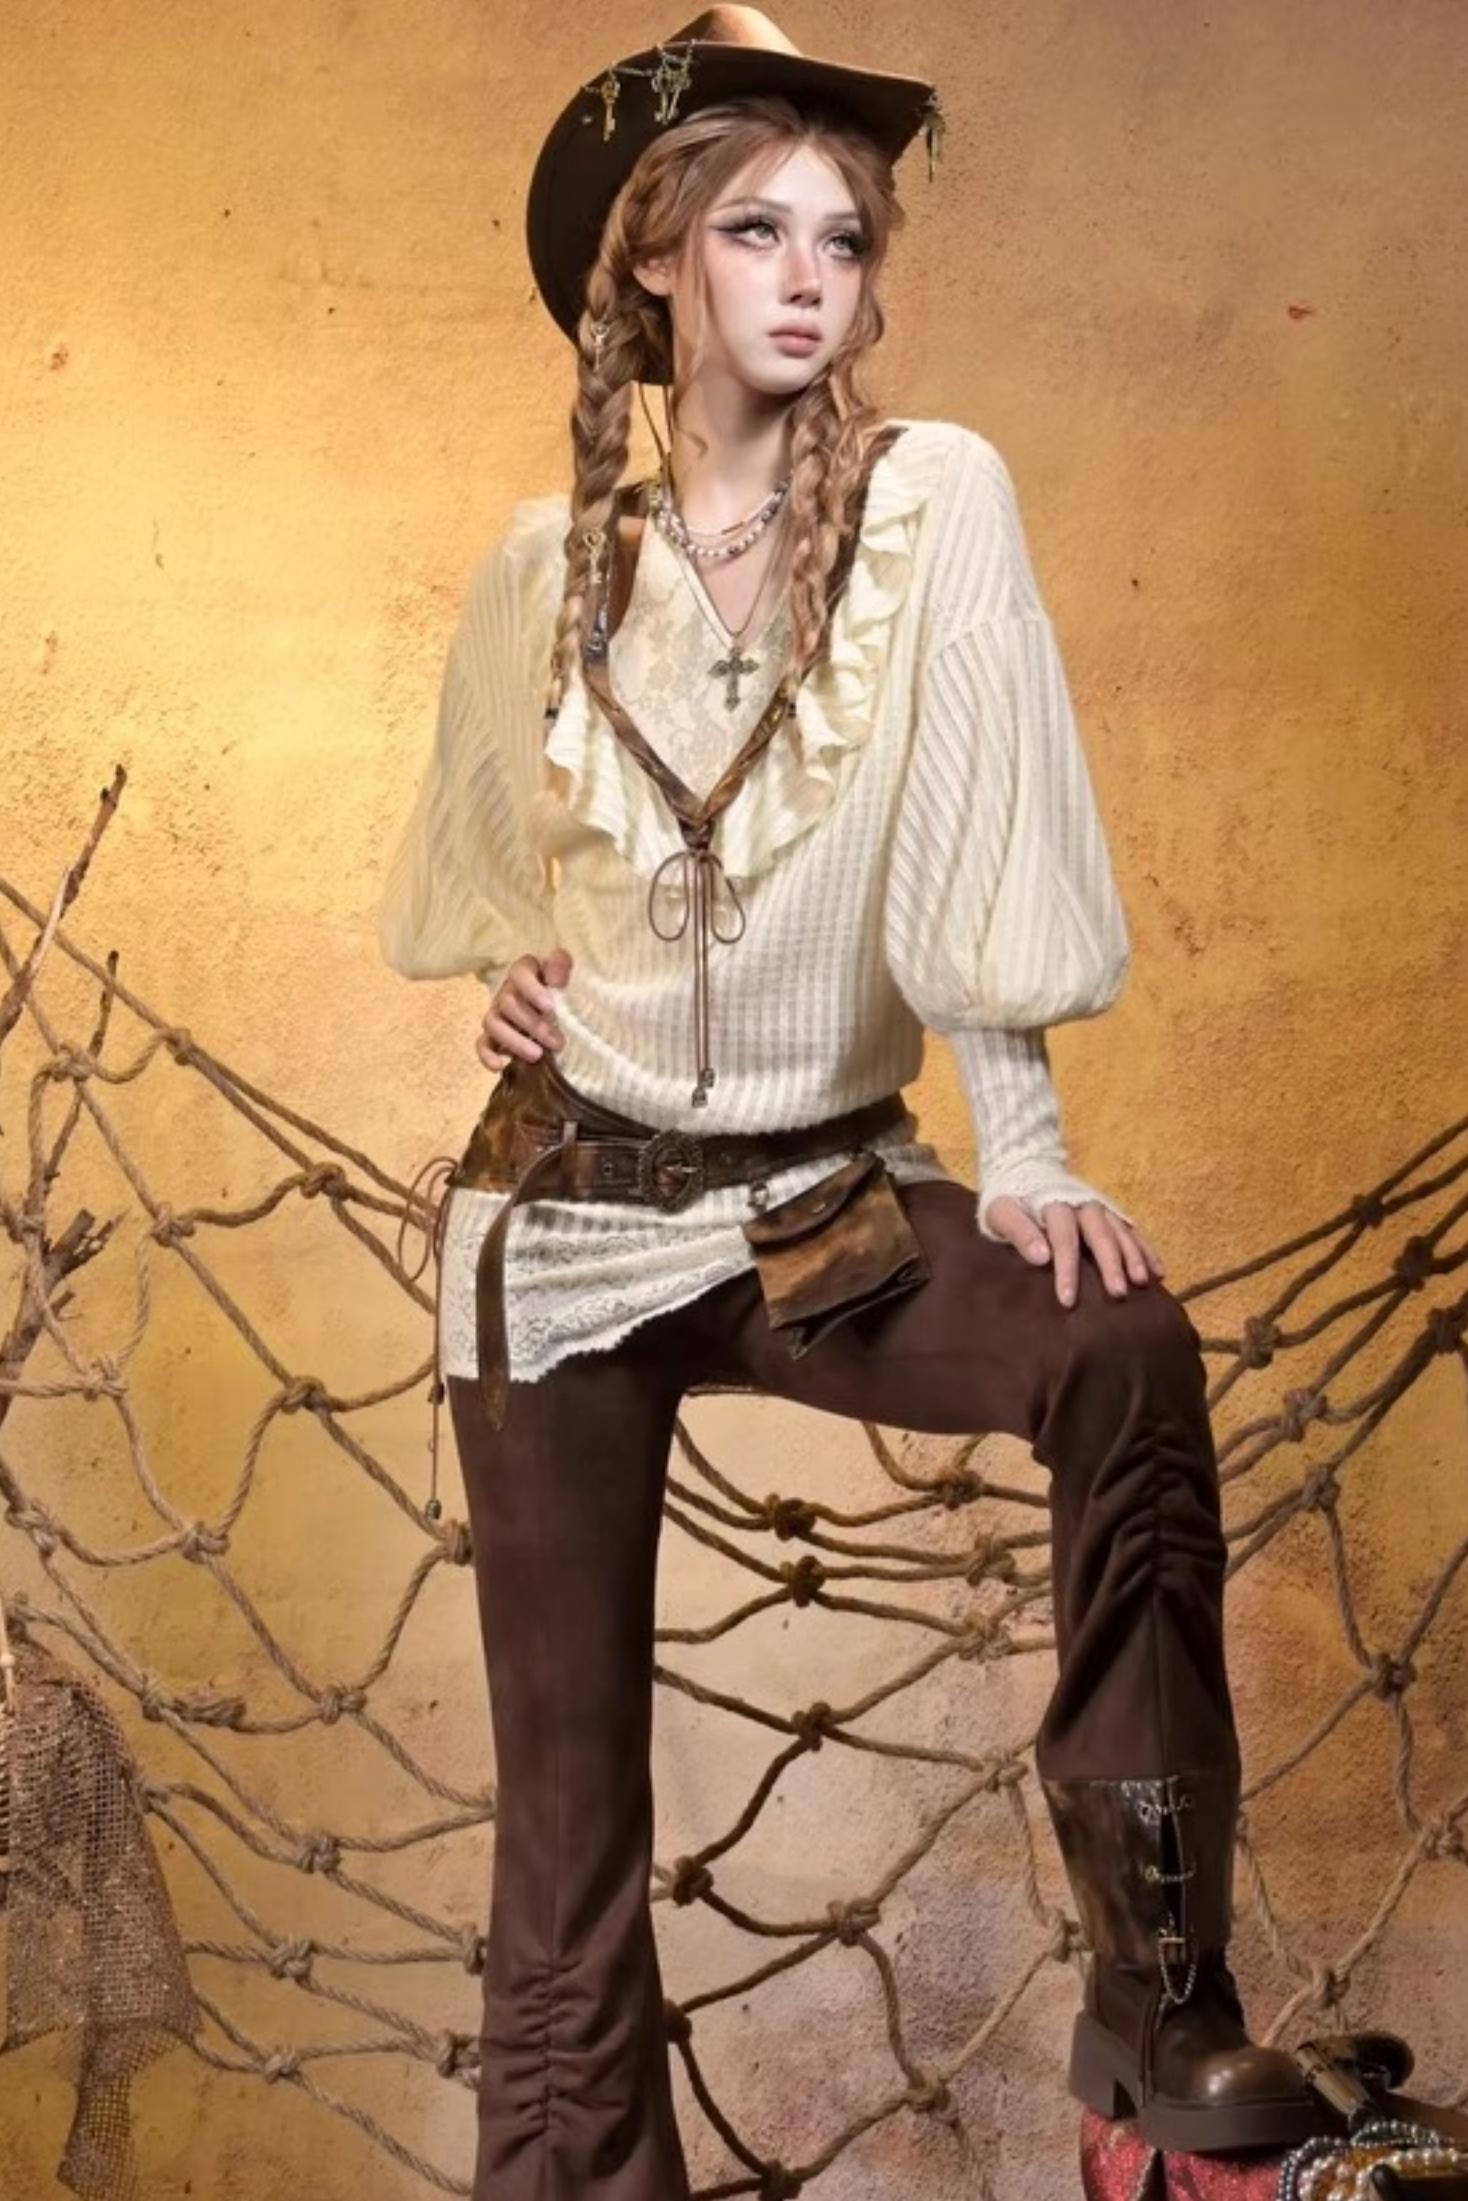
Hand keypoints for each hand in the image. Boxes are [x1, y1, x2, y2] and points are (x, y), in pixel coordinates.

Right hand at [476, 947, 572, 1071]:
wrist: (559, 1010)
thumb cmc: (562, 989)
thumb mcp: (566, 973)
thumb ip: (560, 967)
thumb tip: (556, 979)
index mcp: (524, 972)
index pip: (520, 974)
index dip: (532, 990)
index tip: (550, 1006)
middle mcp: (507, 991)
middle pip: (508, 1003)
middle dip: (533, 1024)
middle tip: (558, 1042)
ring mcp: (497, 1013)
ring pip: (492, 1024)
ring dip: (515, 1041)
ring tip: (538, 1055)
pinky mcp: (493, 1036)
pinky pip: (483, 1044)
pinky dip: (488, 1056)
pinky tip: (501, 1066)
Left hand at [984, 1194, 1164, 1308]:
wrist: (1027, 1171)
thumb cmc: (1011, 1201)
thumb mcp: (1001, 1212)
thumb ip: (1019, 1231)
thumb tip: (1040, 1258)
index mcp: (1055, 1204)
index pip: (1064, 1238)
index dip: (1066, 1269)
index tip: (1068, 1300)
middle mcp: (1083, 1204)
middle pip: (1100, 1234)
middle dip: (1110, 1264)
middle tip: (1117, 1293)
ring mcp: (1101, 1208)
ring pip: (1121, 1232)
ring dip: (1134, 1256)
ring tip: (1143, 1282)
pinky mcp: (1111, 1214)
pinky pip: (1133, 1231)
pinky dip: (1147, 1250)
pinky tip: (1159, 1272)